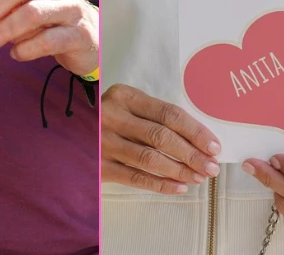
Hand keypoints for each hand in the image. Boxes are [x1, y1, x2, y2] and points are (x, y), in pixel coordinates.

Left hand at [0, 0, 97, 75]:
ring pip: (31, 13)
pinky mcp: (80, 32)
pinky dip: (25, 50)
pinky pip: (46, 41)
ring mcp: (73, 5)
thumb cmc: (46, 17)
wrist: (88, 37)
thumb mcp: (24, 0)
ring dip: (4, 30)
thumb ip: (0, 1)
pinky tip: (16, 54)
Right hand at [101, 83, 221, 194]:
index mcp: (124, 96)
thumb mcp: (126, 106)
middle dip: (192, 154)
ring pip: (150, 159)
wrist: (69, 132)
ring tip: (199, 177)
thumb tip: (196, 138)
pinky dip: (161, 184)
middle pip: (161, 136)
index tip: (214, 146)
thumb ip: (154, 115)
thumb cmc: (108, 118)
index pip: (168, 114)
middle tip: (212, 166)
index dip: (195, 131)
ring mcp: (103, 142)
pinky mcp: (99, 166)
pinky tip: (179, 187)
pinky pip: (136, 178)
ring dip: (179, 170)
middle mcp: (112, 116)